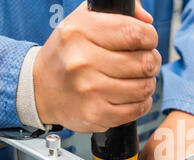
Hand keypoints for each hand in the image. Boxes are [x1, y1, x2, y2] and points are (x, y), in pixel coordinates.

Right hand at [33, 1, 160, 132]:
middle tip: (145, 63)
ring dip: (148, 84)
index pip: (135, 33)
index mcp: (81, 31)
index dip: (150, 38)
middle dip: (152, 62)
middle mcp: (83, 60)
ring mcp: (89, 90)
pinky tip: (132, 97)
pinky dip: (142, 103)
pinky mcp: (96, 114)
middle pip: (144, 62)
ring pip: (143, 87)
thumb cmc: (70, 52)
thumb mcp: (85, 20)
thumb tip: (146, 20)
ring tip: (138, 80)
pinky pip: (137, 109)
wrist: (41, 88)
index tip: (147, 42)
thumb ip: (119, 11)